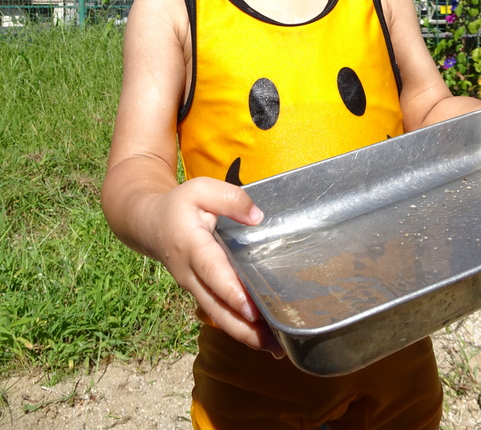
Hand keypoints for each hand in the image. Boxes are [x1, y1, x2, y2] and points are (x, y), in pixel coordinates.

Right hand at [148, 176, 283, 357]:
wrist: (147, 224)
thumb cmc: (179, 205)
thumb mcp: (201, 189)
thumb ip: (231, 198)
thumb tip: (256, 217)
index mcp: (191, 245)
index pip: (212, 272)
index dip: (231, 291)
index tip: (252, 308)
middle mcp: (190, 273)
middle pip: (217, 307)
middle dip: (245, 328)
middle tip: (274, 342)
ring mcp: (193, 287)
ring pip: (218, 316)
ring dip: (245, 335)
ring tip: (276, 348)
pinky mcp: (198, 292)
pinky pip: (218, 313)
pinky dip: (238, 327)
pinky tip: (262, 337)